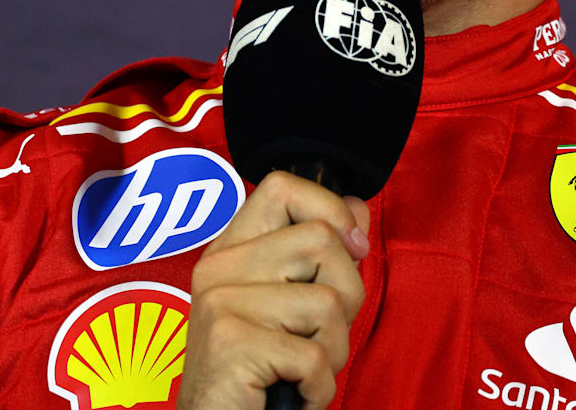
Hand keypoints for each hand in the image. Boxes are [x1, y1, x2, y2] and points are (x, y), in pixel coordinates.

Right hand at [175, 170, 371, 409]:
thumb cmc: (260, 375)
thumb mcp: (292, 305)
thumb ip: (320, 255)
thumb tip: (356, 209)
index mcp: (231, 250)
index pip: (282, 186)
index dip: (329, 209)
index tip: (347, 251)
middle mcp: (219, 267)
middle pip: (321, 239)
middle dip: (347, 295)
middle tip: (317, 336)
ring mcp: (220, 302)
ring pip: (329, 301)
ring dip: (333, 350)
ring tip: (300, 371)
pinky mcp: (230, 342)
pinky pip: (315, 356)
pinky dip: (319, 388)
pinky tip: (293, 395)